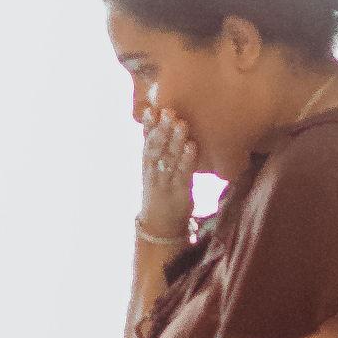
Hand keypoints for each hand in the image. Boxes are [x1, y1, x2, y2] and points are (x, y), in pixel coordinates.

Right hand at [139, 106, 197, 239]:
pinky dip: (186, 160)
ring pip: (168, 159)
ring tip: (181, 124)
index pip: (146, 143)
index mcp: (148, 165)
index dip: (147, 126)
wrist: (160, 228)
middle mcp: (153, 172)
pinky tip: (191, 146)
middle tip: (168, 111)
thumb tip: (163, 126)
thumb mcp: (155, 171)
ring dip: (174, 141)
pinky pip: (182, 174)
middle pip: (156, 148)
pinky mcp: (179, 192)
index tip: (150, 109)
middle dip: (161, 129)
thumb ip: (159, 150)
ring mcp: (165, 182)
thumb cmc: (161, 194)